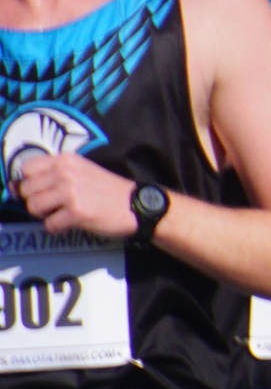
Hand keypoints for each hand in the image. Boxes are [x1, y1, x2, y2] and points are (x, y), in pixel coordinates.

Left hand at [13, 153, 138, 237]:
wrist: (137, 205)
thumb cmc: (108, 190)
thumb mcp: (82, 171)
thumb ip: (53, 174)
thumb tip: (16, 188)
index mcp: (66, 160)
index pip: (26, 168)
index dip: (30, 182)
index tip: (43, 191)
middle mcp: (66, 172)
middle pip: (26, 190)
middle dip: (36, 201)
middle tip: (55, 206)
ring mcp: (71, 192)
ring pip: (33, 207)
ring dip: (45, 215)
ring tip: (63, 214)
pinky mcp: (76, 212)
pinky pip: (49, 225)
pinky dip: (58, 228)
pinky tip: (73, 223)